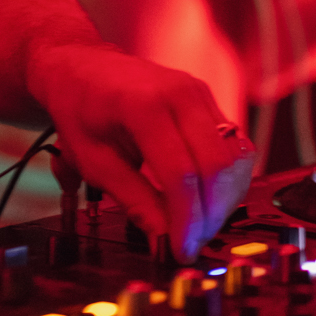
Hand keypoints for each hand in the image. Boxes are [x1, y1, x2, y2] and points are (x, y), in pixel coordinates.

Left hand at [27, 39, 253, 258]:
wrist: (82, 65)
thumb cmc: (81, 107)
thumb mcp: (93, 160)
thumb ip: (132, 199)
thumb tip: (163, 239)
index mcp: (144, 106)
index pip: (182, 174)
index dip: (186, 220)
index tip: (180, 250)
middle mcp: (181, 94)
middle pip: (217, 167)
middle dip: (209, 215)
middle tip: (191, 243)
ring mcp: (200, 93)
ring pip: (235, 158)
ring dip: (223, 200)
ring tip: (197, 225)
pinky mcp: (208, 101)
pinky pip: (234, 145)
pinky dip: (226, 179)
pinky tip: (205, 200)